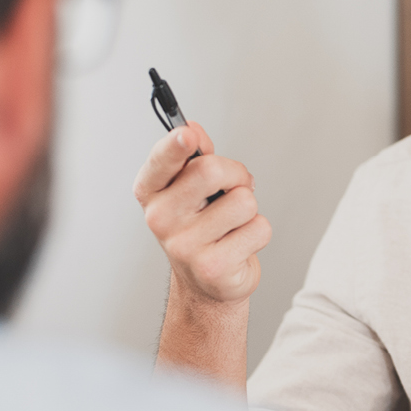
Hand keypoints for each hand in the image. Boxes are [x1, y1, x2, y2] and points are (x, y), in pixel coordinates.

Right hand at [133, 123, 270, 304]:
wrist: (206, 282)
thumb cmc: (201, 227)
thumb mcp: (191, 189)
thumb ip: (194, 157)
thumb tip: (193, 129)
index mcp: (152, 192)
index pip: (160, 160)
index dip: (175, 145)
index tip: (188, 135)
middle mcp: (160, 219)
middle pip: (211, 171)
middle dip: (236, 174)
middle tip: (233, 189)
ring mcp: (185, 246)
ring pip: (244, 201)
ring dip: (249, 209)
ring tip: (232, 224)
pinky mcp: (213, 267)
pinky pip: (259, 229)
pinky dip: (257, 233)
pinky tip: (238, 244)